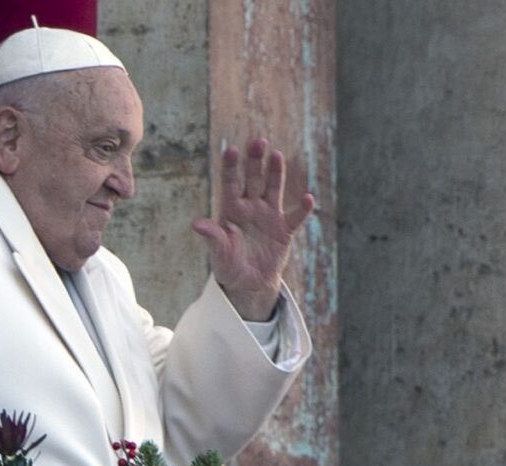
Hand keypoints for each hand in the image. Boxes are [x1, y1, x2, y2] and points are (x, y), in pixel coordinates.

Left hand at [192, 138, 314, 320]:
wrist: (248, 283)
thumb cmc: (228, 266)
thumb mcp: (218, 253)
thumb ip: (212, 236)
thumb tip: (196, 224)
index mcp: (231, 210)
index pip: (231, 183)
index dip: (232, 167)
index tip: (232, 150)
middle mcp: (251, 208)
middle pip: (254, 179)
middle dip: (255, 161)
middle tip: (258, 141)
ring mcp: (269, 216)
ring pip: (274, 189)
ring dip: (276, 173)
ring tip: (277, 155)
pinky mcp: (285, 231)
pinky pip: (296, 217)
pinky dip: (303, 209)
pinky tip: (308, 198)